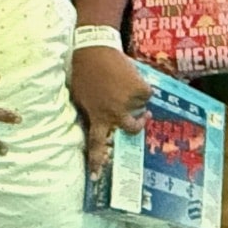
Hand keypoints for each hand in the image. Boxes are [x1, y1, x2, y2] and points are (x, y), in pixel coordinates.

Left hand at [71, 45, 151, 176]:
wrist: (95, 50)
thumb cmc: (84, 73)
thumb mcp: (81, 97)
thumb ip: (91, 112)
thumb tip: (97, 120)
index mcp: (97, 116)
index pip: (97, 144)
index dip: (97, 161)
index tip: (96, 177)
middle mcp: (115, 113)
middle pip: (131, 129)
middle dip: (137, 123)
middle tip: (140, 118)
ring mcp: (129, 102)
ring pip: (139, 106)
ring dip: (134, 97)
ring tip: (123, 81)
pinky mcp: (140, 90)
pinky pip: (146, 93)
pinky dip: (142, 86)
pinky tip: (130, 77)